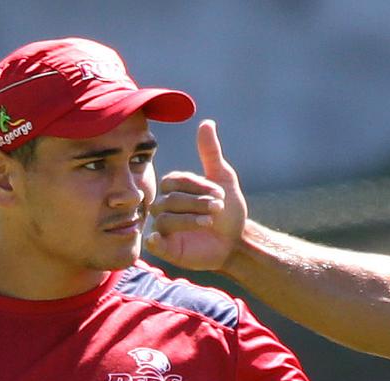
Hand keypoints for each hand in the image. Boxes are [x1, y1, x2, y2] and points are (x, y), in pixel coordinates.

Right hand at [145, 120, 246, 270]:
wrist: (237, 241)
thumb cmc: (229, 210)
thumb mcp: (223, 179)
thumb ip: (210, 152)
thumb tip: (206, 122)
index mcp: (174, 188)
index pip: (175, 181)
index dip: (196, 186)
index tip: (220, 193)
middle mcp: (165, 206)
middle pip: (170, 200)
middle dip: (195, 202)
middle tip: (219, 207)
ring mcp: (164, 227)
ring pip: (164, 219)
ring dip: (188, 219)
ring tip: (210, 221)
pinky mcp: (166, 248)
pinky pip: (153, 243)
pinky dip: (154, 241)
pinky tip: (158, 239)